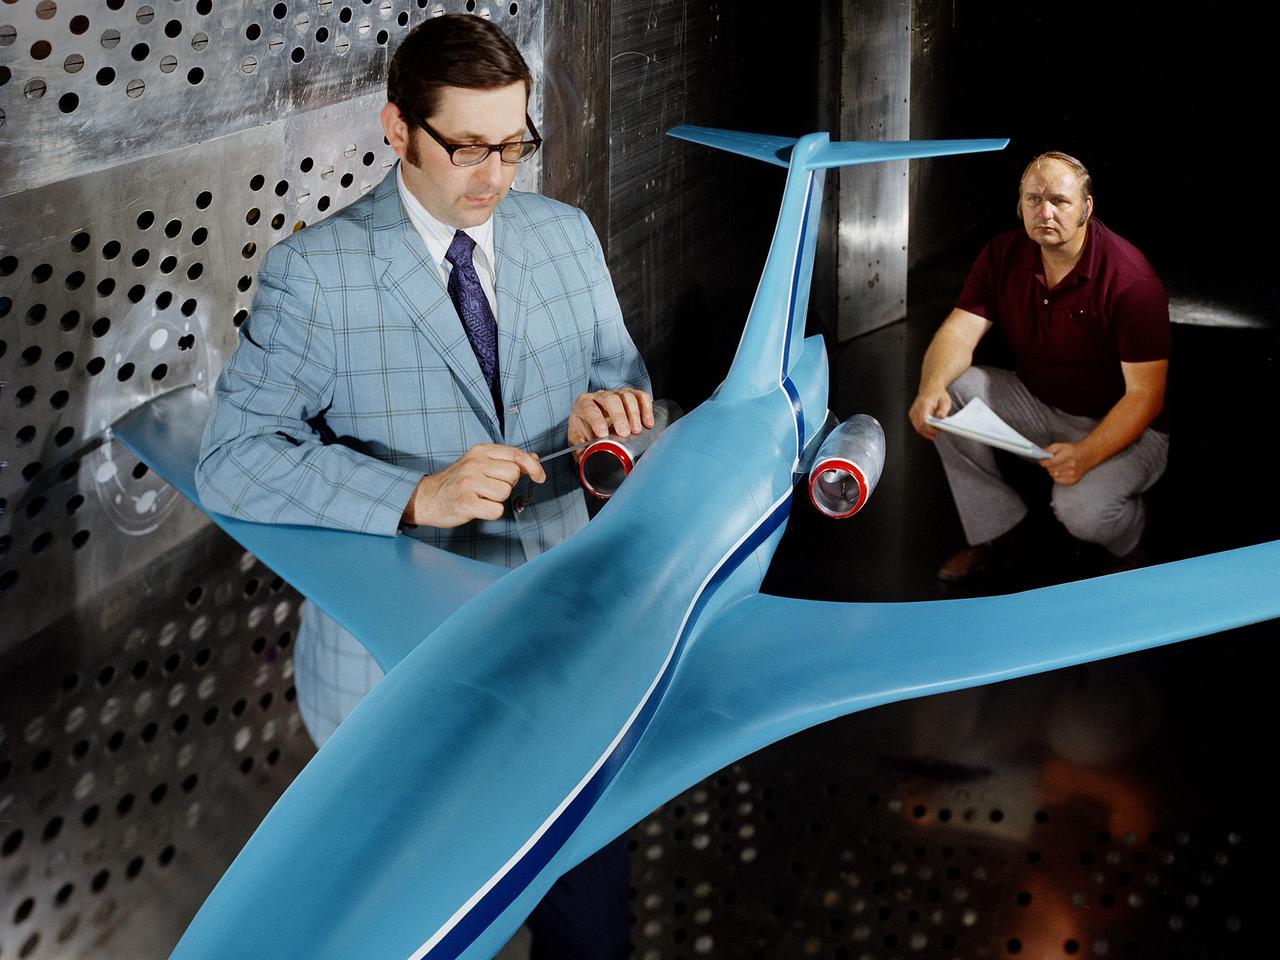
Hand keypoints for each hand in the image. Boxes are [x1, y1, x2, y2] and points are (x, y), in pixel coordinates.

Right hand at [402, 444, 545, 526]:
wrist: (427, 498)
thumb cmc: (457, 482)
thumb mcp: (480, 464)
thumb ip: (507, 461)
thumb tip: (534, 459)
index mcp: (481, 451)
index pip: (516, 454)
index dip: (533, 467)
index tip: (539, 476)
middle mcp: (475, 463)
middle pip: (513, 474)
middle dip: (508, 485)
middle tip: (491, 488)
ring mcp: (469, 482)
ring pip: (505, 492)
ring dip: (498, 499)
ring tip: (482, 497)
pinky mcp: (465, 502)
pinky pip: (496, 509)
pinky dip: (491, 512)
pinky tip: (478, 508)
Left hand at [567, 388, 654, 448]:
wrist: (592, 420)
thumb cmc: (585, 430)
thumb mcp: (578, 441)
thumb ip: (581, 451)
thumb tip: (585, 462)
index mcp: (583, 406)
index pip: (589, 409)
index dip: (597, 420)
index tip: (603, 434)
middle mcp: (599, 396)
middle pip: (610, 399)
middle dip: (619, 416)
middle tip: (625, 432)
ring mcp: (616, 394)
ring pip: (627, 396)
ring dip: (634, 413)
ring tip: (637, 431)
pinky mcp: (630, 395)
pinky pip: (640, 395)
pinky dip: (646, 407)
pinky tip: (648, 422)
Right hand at [908, 389, 951, 439]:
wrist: (930, 389)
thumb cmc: (937, 395)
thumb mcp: (945, 400)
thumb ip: (943, 409)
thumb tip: (940, 417)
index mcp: (924, 404)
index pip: (924, 421)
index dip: (930, 429)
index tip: (937, 431)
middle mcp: (916, 409)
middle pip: (920, 427)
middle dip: (929, 432)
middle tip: (938, 431)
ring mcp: (913, 412)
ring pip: (918, 428)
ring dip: (927, 432)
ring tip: (935, 429)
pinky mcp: (912, 415)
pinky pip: (917, 426)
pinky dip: (924, 429)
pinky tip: (930, 427)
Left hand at [1040, 442, 1096, 485]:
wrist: (1087, 456)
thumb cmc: (1073, 451)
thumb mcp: (1061, 445)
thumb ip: (1049, 449)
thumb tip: (1041, 454)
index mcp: (1068, 455)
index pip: (1050, 462)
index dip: (1043, 462)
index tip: (1042, 461)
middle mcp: (1071, 465)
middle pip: (1051, 469)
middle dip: (1049, 466)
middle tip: (1053, 462)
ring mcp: (1072, 474)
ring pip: (1053, 475)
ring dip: (1053, 471)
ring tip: (1060, 466)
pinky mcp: (1073, 480)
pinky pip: (1057, 480)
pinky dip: (1057, 476)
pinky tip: (1062, 471)